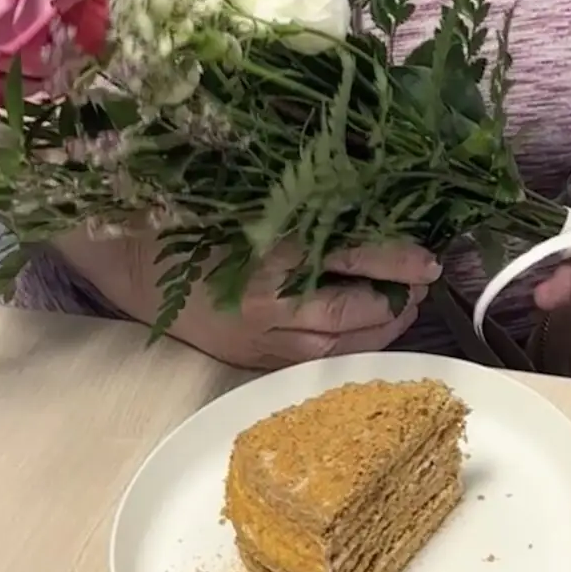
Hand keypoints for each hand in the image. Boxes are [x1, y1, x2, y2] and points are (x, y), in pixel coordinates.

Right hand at [165, 237, 440, 371]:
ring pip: (345, 345)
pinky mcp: (261, 363)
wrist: (143, 272)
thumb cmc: (201, 227)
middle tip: (421, 280)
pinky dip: (353, 344)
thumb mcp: (260, 208)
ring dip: (382, 326)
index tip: (427, 259)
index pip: (352, 259)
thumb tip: (377, 213)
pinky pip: (321, 360)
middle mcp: (272, 309)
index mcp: (271, 258)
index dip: (396, 260)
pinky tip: (367, 327)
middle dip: (398, 299)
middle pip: (356, 312)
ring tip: (403, 303)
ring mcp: (267, 343)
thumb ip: (312, 213)